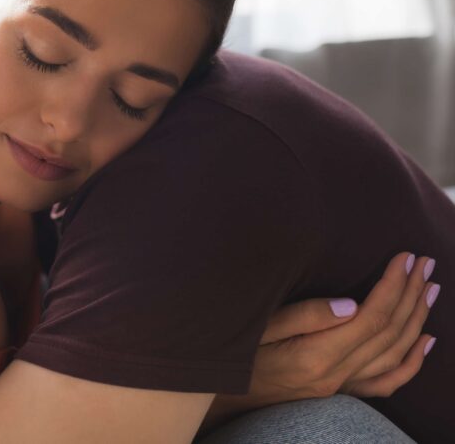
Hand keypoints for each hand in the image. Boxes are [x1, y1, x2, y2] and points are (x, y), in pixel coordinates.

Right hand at [204, 252, 437, 430]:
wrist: (225, 398)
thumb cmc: (237, 354)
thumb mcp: (258, 327)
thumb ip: (303, 316)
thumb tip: (351, 304)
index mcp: (316, 356)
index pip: (369, 318)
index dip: (392, 286)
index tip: (404, 257)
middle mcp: (335, 375)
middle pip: (388, 333)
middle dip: (410, 294)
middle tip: (425, 263)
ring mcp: (340, 387)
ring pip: (394, 354)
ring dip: (417, 319)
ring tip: (429, 289)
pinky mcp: (339, 391)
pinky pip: (386, 381)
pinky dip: (412, 361)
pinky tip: (425, 341)